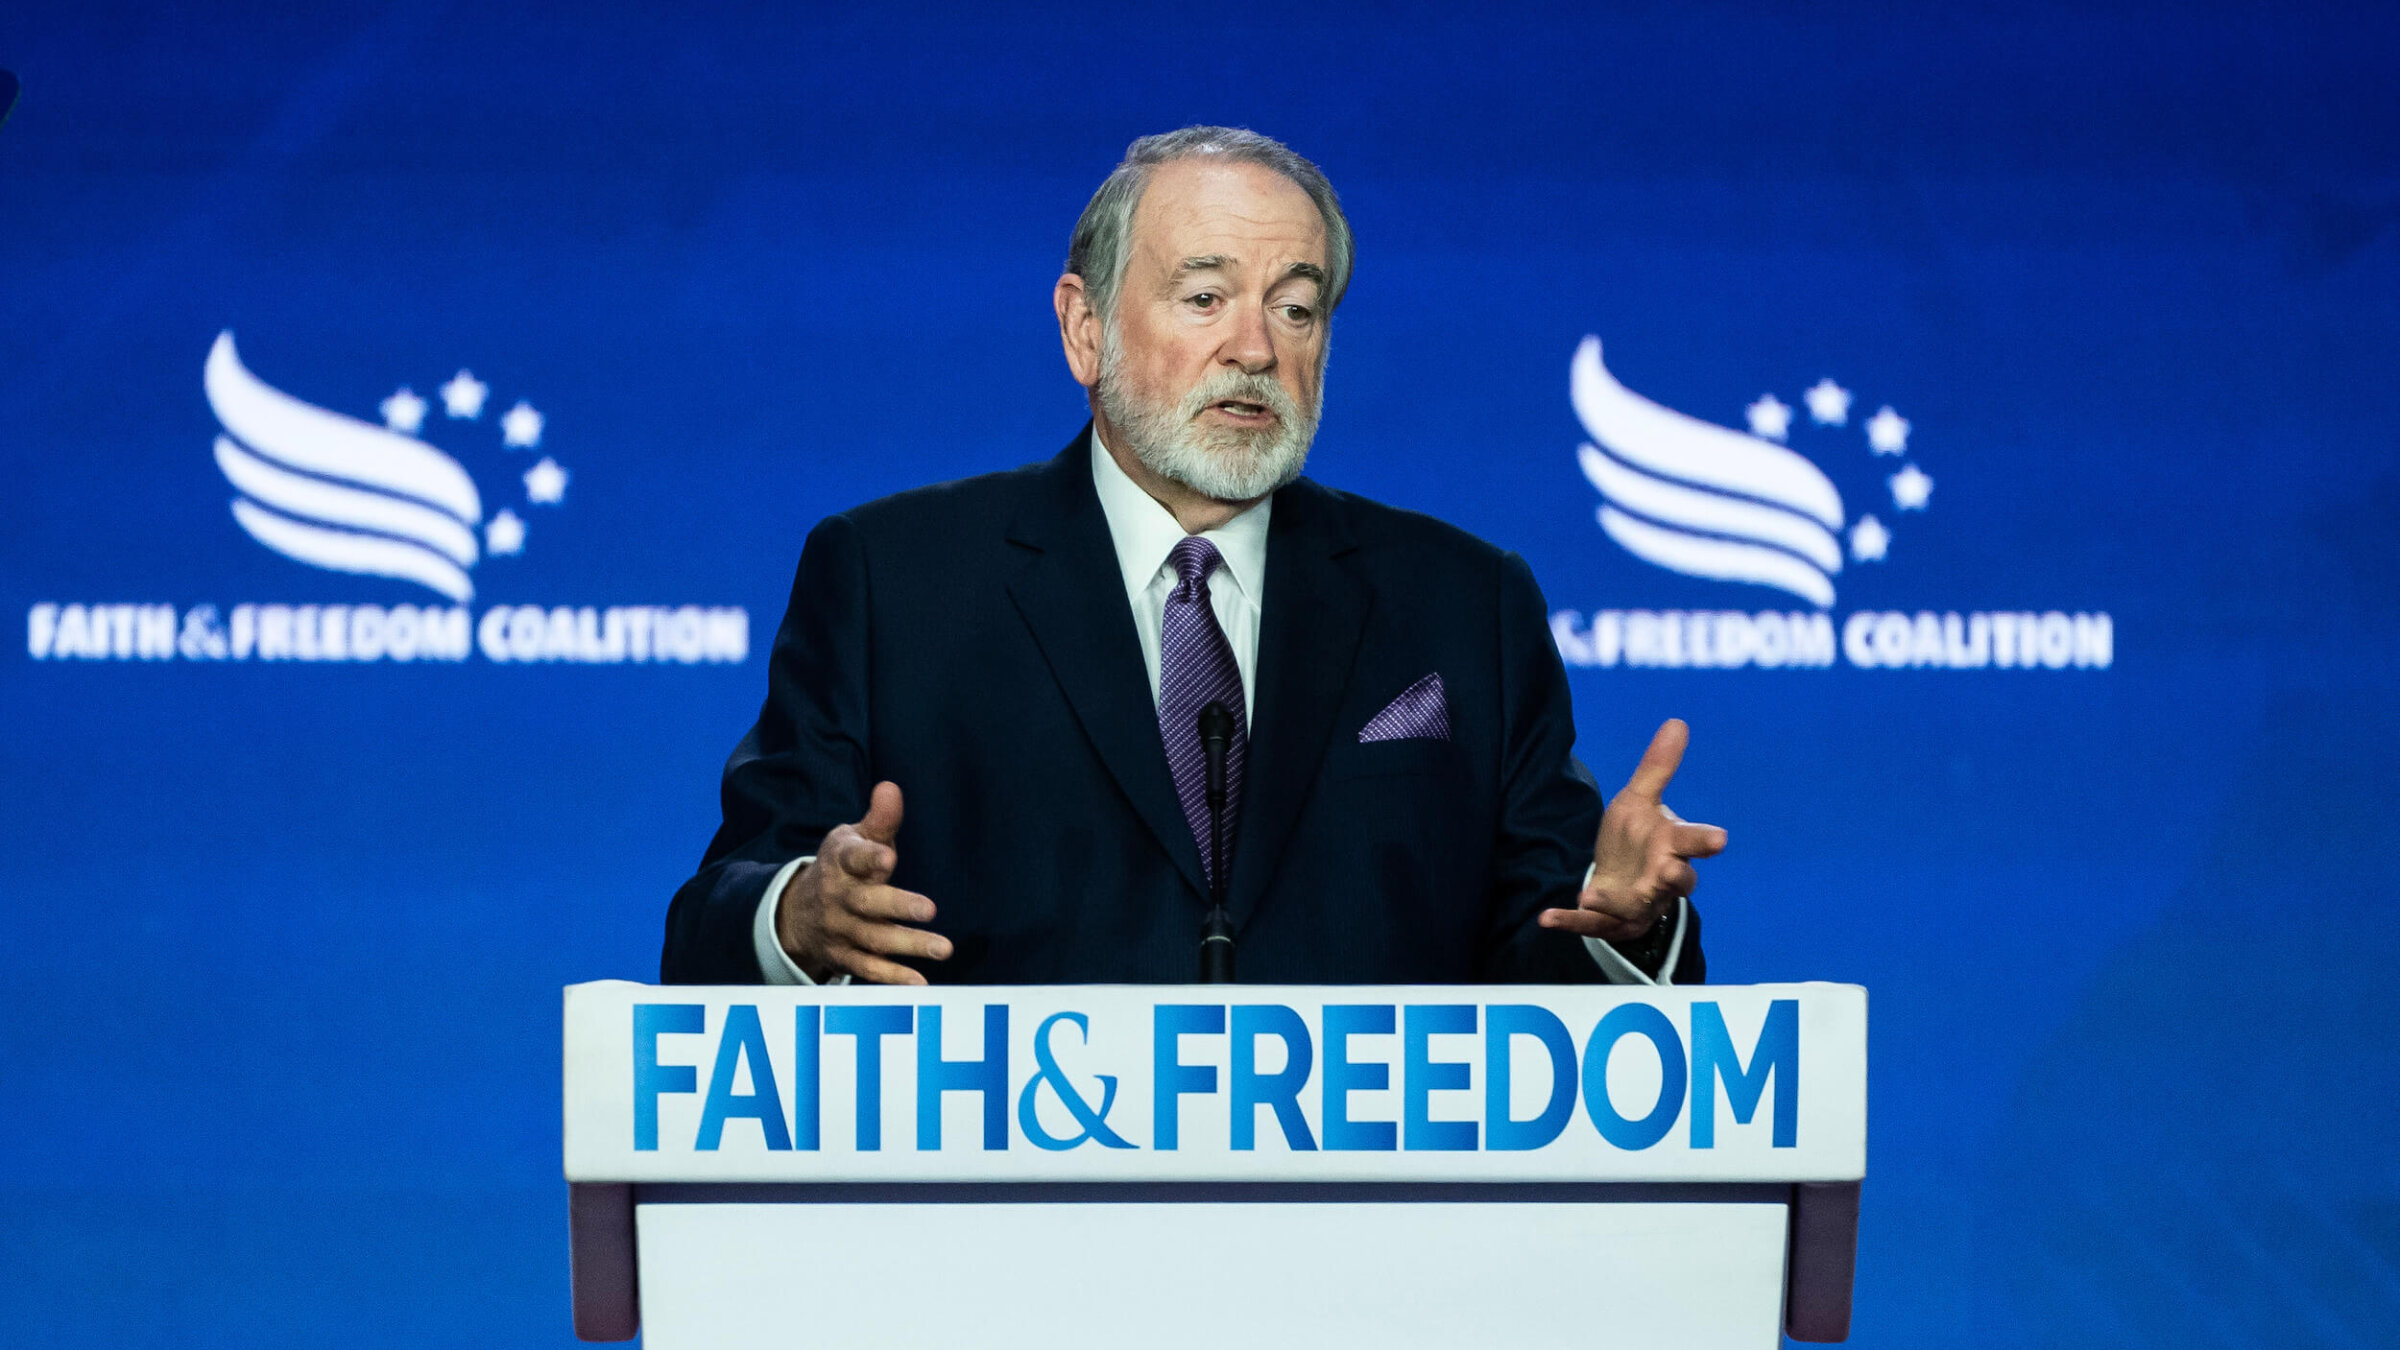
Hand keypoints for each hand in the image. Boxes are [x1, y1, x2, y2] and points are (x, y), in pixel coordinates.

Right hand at [775, 781, 951, 984]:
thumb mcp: (853, 839)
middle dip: (897, 906)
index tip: (888, 856)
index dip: (869, 857)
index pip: (853, 859)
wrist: (796, 912)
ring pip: (874, 939)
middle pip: (867, 903)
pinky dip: (893, 978)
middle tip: (930, 909)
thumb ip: (879, 820)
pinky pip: (869, 969)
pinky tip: (920, 984)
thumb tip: (891, 788)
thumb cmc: (841, 868)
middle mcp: (839, 898)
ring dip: (908, 944)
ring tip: (942, 949)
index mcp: (840, 863)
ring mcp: (840, 931)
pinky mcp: (845, 957)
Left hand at [1538, 719, 1727, 942]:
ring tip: (1591, 896)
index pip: (1693, 841)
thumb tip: (1677, 722)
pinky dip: (1572, 922)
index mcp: (1672, 846)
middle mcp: (1663, 879)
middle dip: (1674, 877)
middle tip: (1668, 872)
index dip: (1705, 840)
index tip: (1719, 838)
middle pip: (1678, 881)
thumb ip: (1657, 767)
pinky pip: (1593, 926)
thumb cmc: (1637, 837)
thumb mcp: (1639, 799)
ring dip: (1614, 904)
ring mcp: (1641, 904)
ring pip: (1636, 908)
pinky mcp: (1614, 922)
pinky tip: (1546, 917)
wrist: (1620, 878)